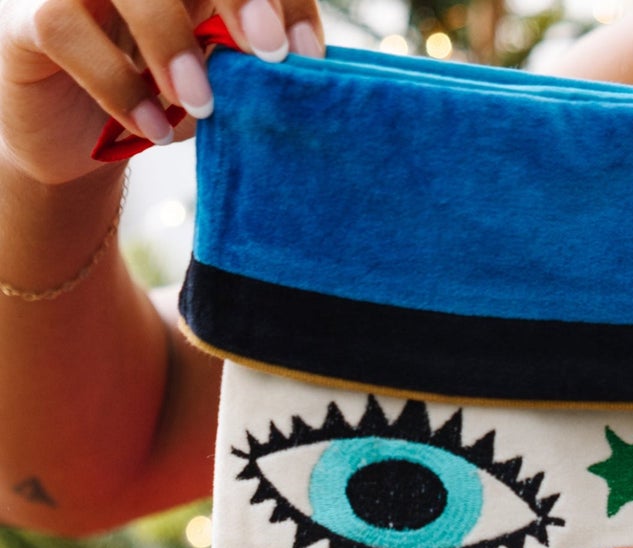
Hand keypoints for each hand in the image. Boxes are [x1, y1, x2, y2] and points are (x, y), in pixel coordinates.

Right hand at [0, 0, 322, 186]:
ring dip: (171, 39)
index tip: (306, 53)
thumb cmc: (150, 103)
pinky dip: (116, 83)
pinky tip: (151, 127)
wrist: (73, 146)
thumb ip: (239, 65)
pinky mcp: (29, 19)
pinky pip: (65, 27)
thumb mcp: (207, 83)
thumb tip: (297, 70)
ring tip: (203, 105)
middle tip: (268, 51)